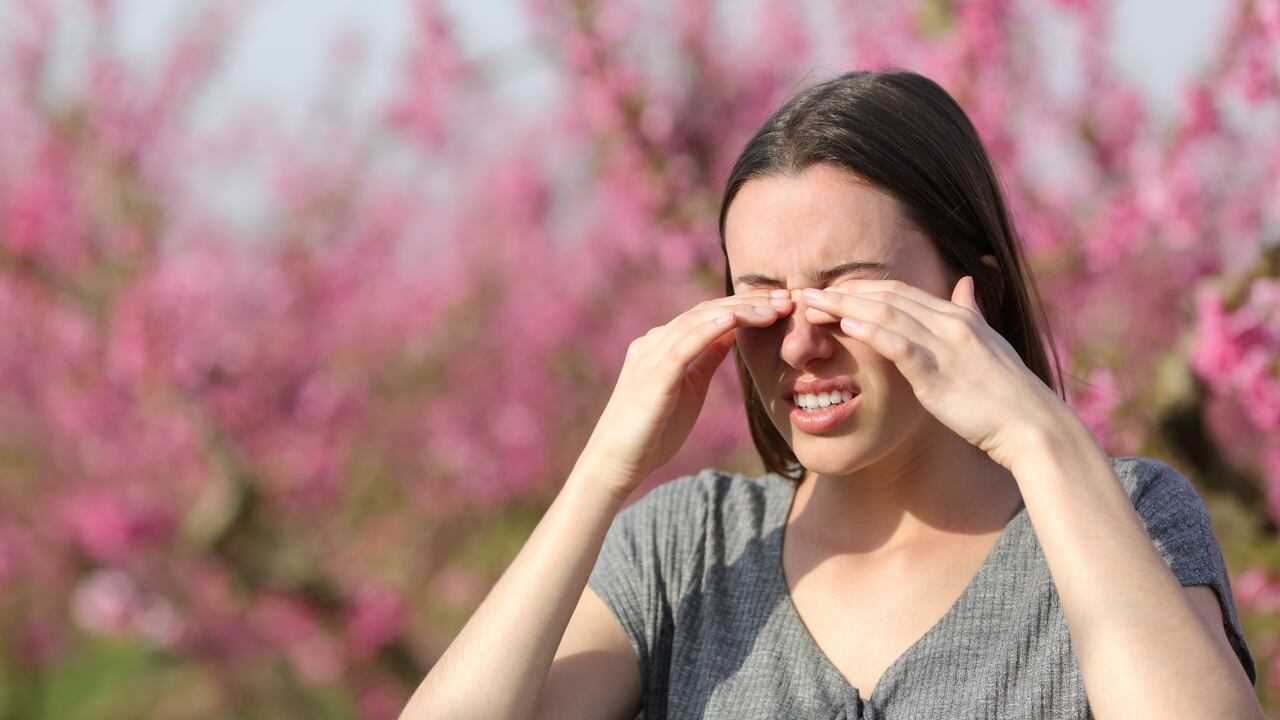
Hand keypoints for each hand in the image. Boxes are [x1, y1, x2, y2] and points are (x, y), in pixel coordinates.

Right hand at [579, 292, 793, 501]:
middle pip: (706, 312)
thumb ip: (706, 358)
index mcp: (663, 345)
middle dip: (748, 304)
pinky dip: (708, 331)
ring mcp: (650, 357)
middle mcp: (654, 343)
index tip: (781, 306)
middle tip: (787, 299)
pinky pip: (682, 347)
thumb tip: (732, 333)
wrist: (616, 462)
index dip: (745, 307)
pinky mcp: (652, 378)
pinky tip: (733, 322)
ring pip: (697, 322)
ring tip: (771, 309)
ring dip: (737, 313)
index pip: (708, 315)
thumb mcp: (689, 387)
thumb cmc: (652, 431)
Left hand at [800, 276, 1066, 469]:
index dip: (861, 288)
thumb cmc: (1007, 392)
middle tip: (804, 293)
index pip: (900, 291)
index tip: (829, 289)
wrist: (1031, 426)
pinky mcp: (938, 373)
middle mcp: (950, 323)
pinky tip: (845, 325)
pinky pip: (900, 345)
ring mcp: (945, 346)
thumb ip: (971, 311)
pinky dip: (871, 331)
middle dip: (843, 292)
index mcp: (957, 317)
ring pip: (887, 314)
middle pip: (886, 296)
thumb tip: (966, 281)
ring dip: (845, 306)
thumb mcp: (989, 343)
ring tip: (811, 305)